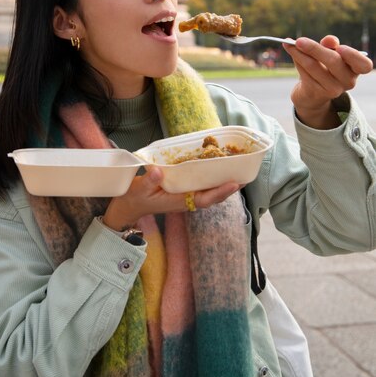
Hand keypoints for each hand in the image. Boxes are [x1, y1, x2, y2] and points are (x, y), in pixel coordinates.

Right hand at [102, 166, 240, 230]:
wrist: (130, 206)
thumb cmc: (135, 197)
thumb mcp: (140, 189)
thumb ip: (149, 181)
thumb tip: (159, 172)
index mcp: (178, 202)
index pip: (204, 199)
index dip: (220, 192)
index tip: (234, 184)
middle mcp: (185, 201)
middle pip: (212, 197)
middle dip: (228, 188)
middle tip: (245, 177)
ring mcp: (185, 198)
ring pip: (209, 193)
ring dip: (223, 184)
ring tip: (238, 173)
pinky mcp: (183, 192)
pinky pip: (201, 188)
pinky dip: (211, 180)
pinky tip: (218, 170)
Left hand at [283, 35, 372, 128]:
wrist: (312, 94)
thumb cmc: (324, 68)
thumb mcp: (329, 54)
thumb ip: (330, 46)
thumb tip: (330, 40)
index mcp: (355, 69)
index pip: (364, 65)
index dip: (353, 56)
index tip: (340, 48)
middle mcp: (347, 81)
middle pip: (333, 61)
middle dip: (314, 48)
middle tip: (299, 40)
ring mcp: (332, 89)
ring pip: (313, 66)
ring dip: (298, 53)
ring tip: (288, 43)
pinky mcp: (316, 93)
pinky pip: (304, 73)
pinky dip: (296, 60)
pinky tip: (291, 51)